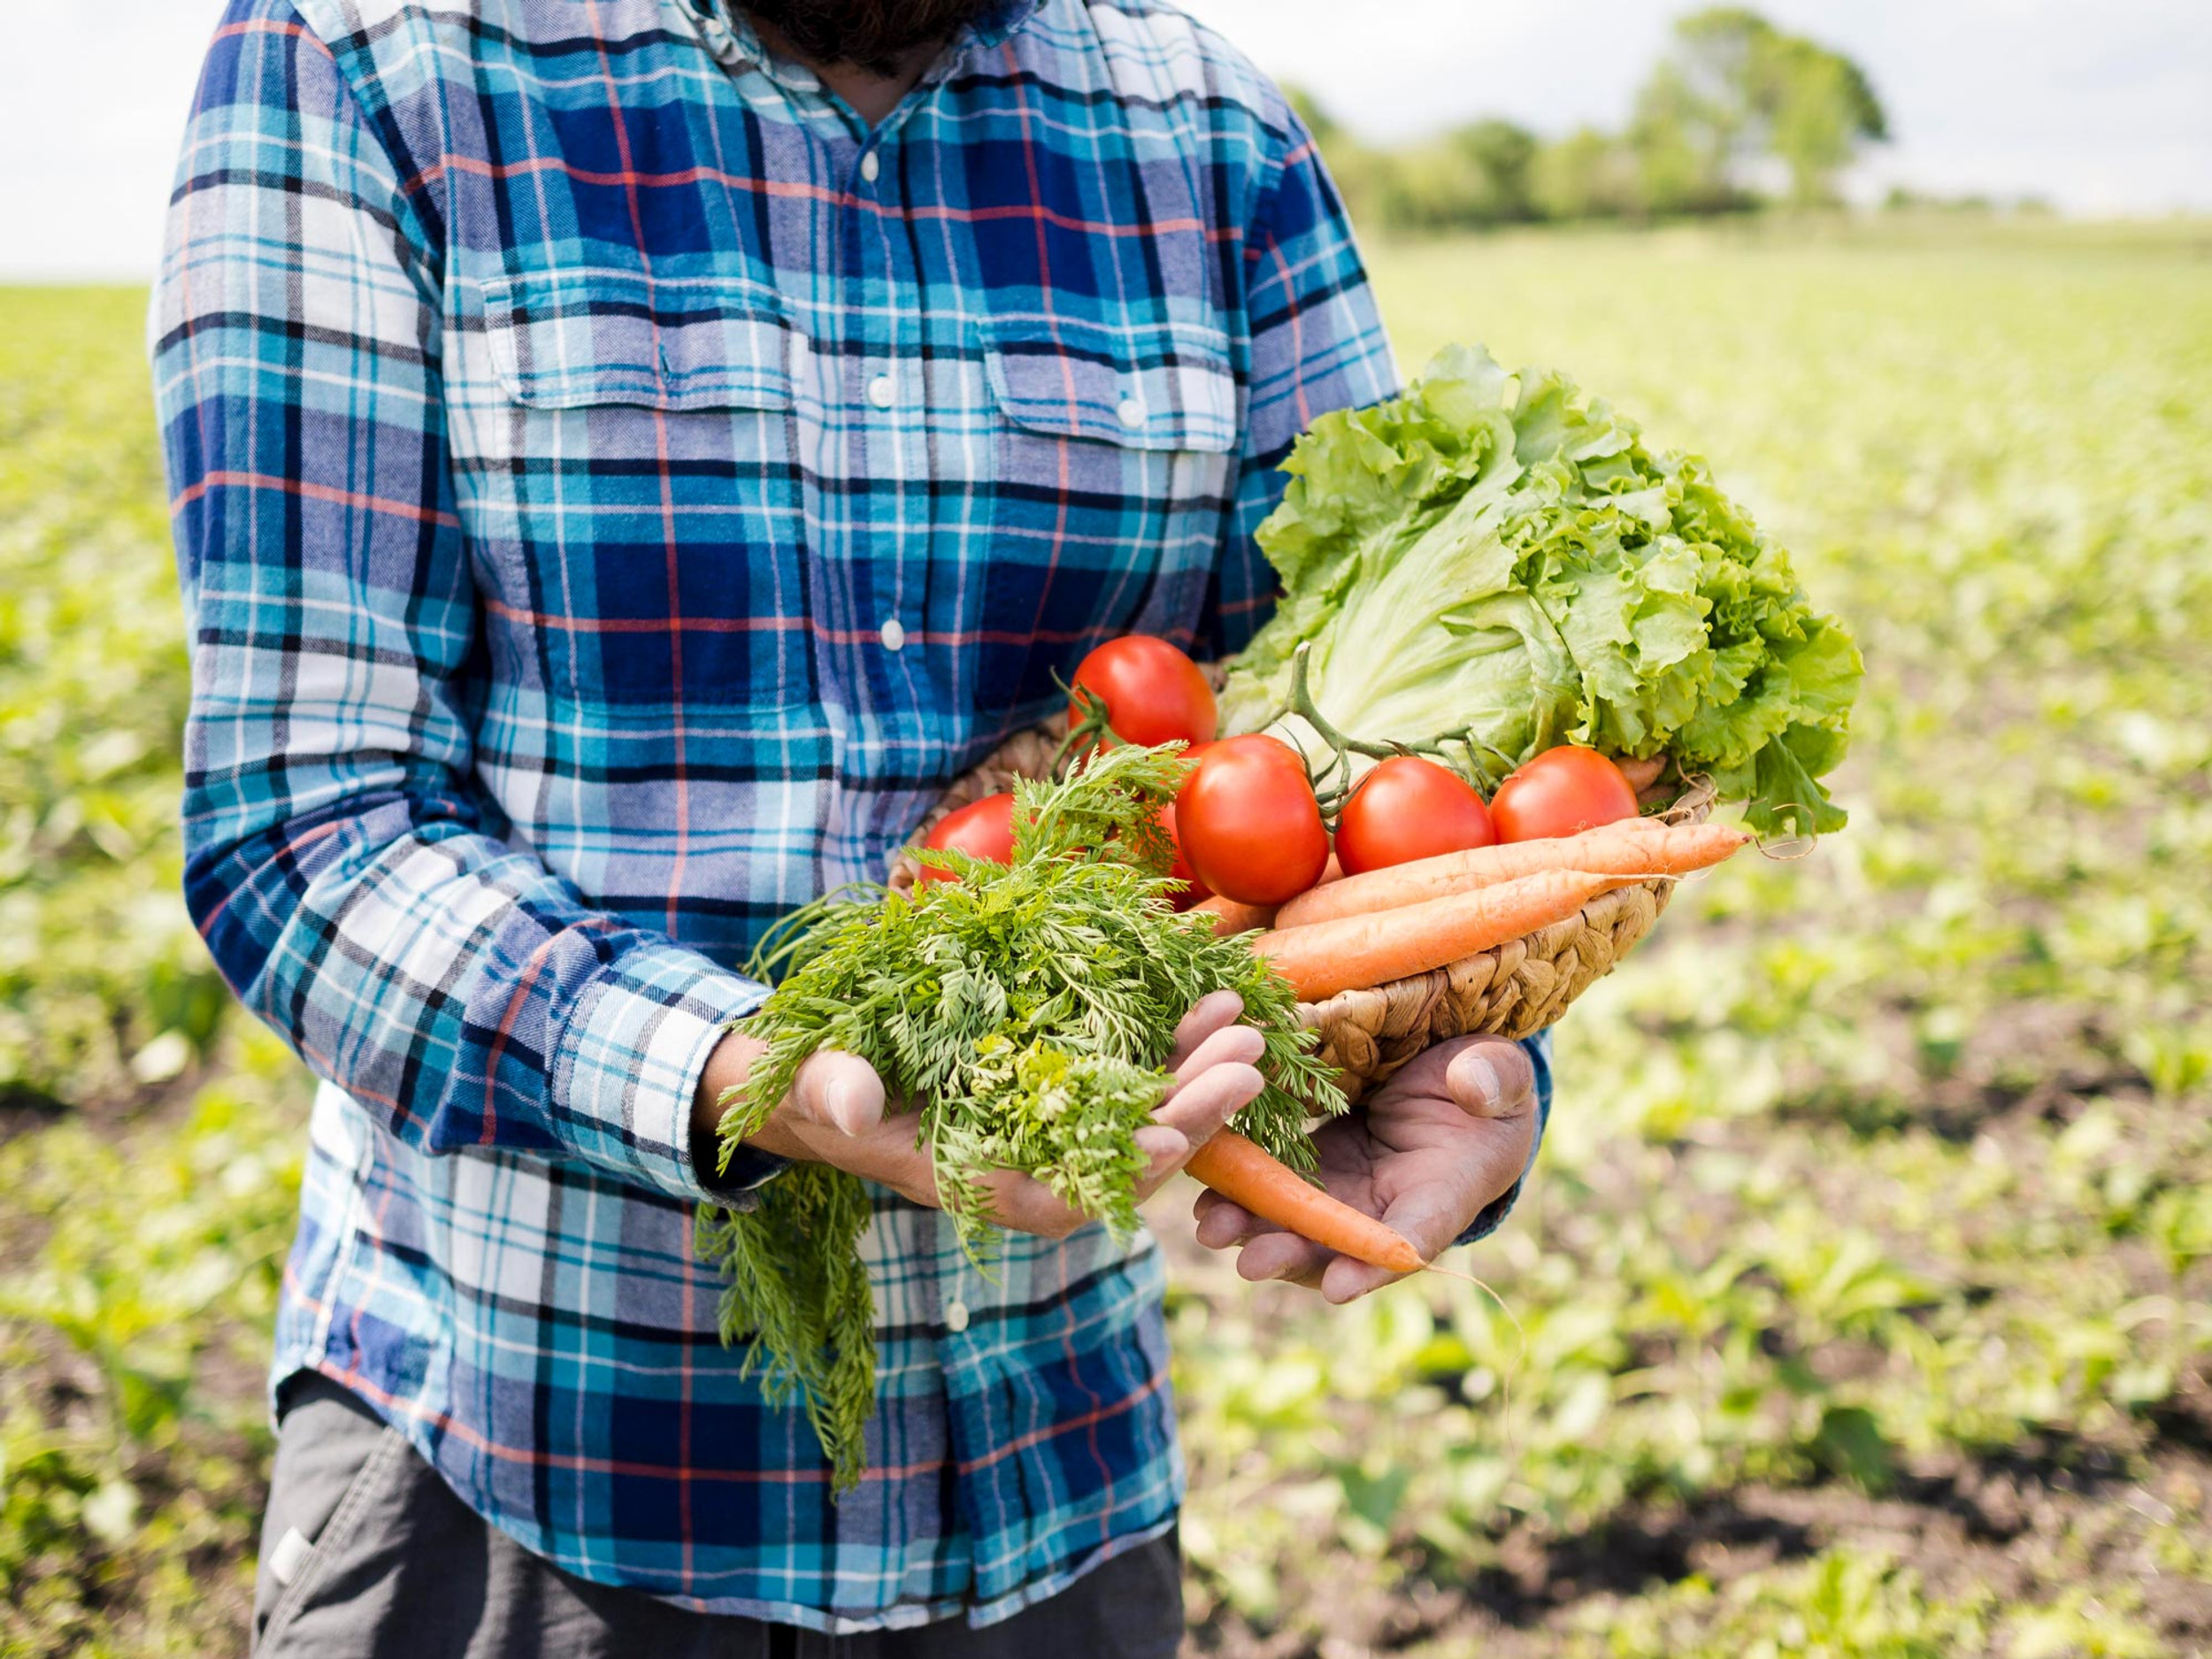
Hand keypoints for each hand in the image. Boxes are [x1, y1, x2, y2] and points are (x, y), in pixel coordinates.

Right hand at [690, 991, 1264, 1238]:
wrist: (817, 1070)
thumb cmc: (813, 1085)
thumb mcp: (817, 1087)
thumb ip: (837, 1096)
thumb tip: (850, 1102)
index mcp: (977, 1181)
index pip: (1064, 1197)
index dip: (1121, 1175)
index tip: (1175, 1143)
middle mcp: (1028, 1162)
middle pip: (1126, 1156)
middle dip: (1188, 1114)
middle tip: (1245, 1066)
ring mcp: (1051, 1123)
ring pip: (1143, 1115)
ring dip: (1196, 1076)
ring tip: (1246, 1027)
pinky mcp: (1061, 1081)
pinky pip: (1133, 1074)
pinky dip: (1172, 1045)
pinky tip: (1212, 1002)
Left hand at [1191, 1034, 1537, 1302]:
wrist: (1452, 1078)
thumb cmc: (1489, 1086)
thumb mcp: (1503, 1078)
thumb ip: (1495, 1082)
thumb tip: (1472, 1086)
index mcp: (1444, 1195)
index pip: (1414, 1238)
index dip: (1375, 1265)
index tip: (1338, 1286)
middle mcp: (1386, 1208)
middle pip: (1335, 1245)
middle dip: (1292, 1254)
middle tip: (1251, 1262)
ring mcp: (1344, 1190)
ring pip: (1294, 1220)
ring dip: (1252, 1228)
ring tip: (1211, 1228)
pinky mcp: (1312, 1162)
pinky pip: (1274, 1181)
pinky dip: (1240, 1189)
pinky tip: (1203, 1190)